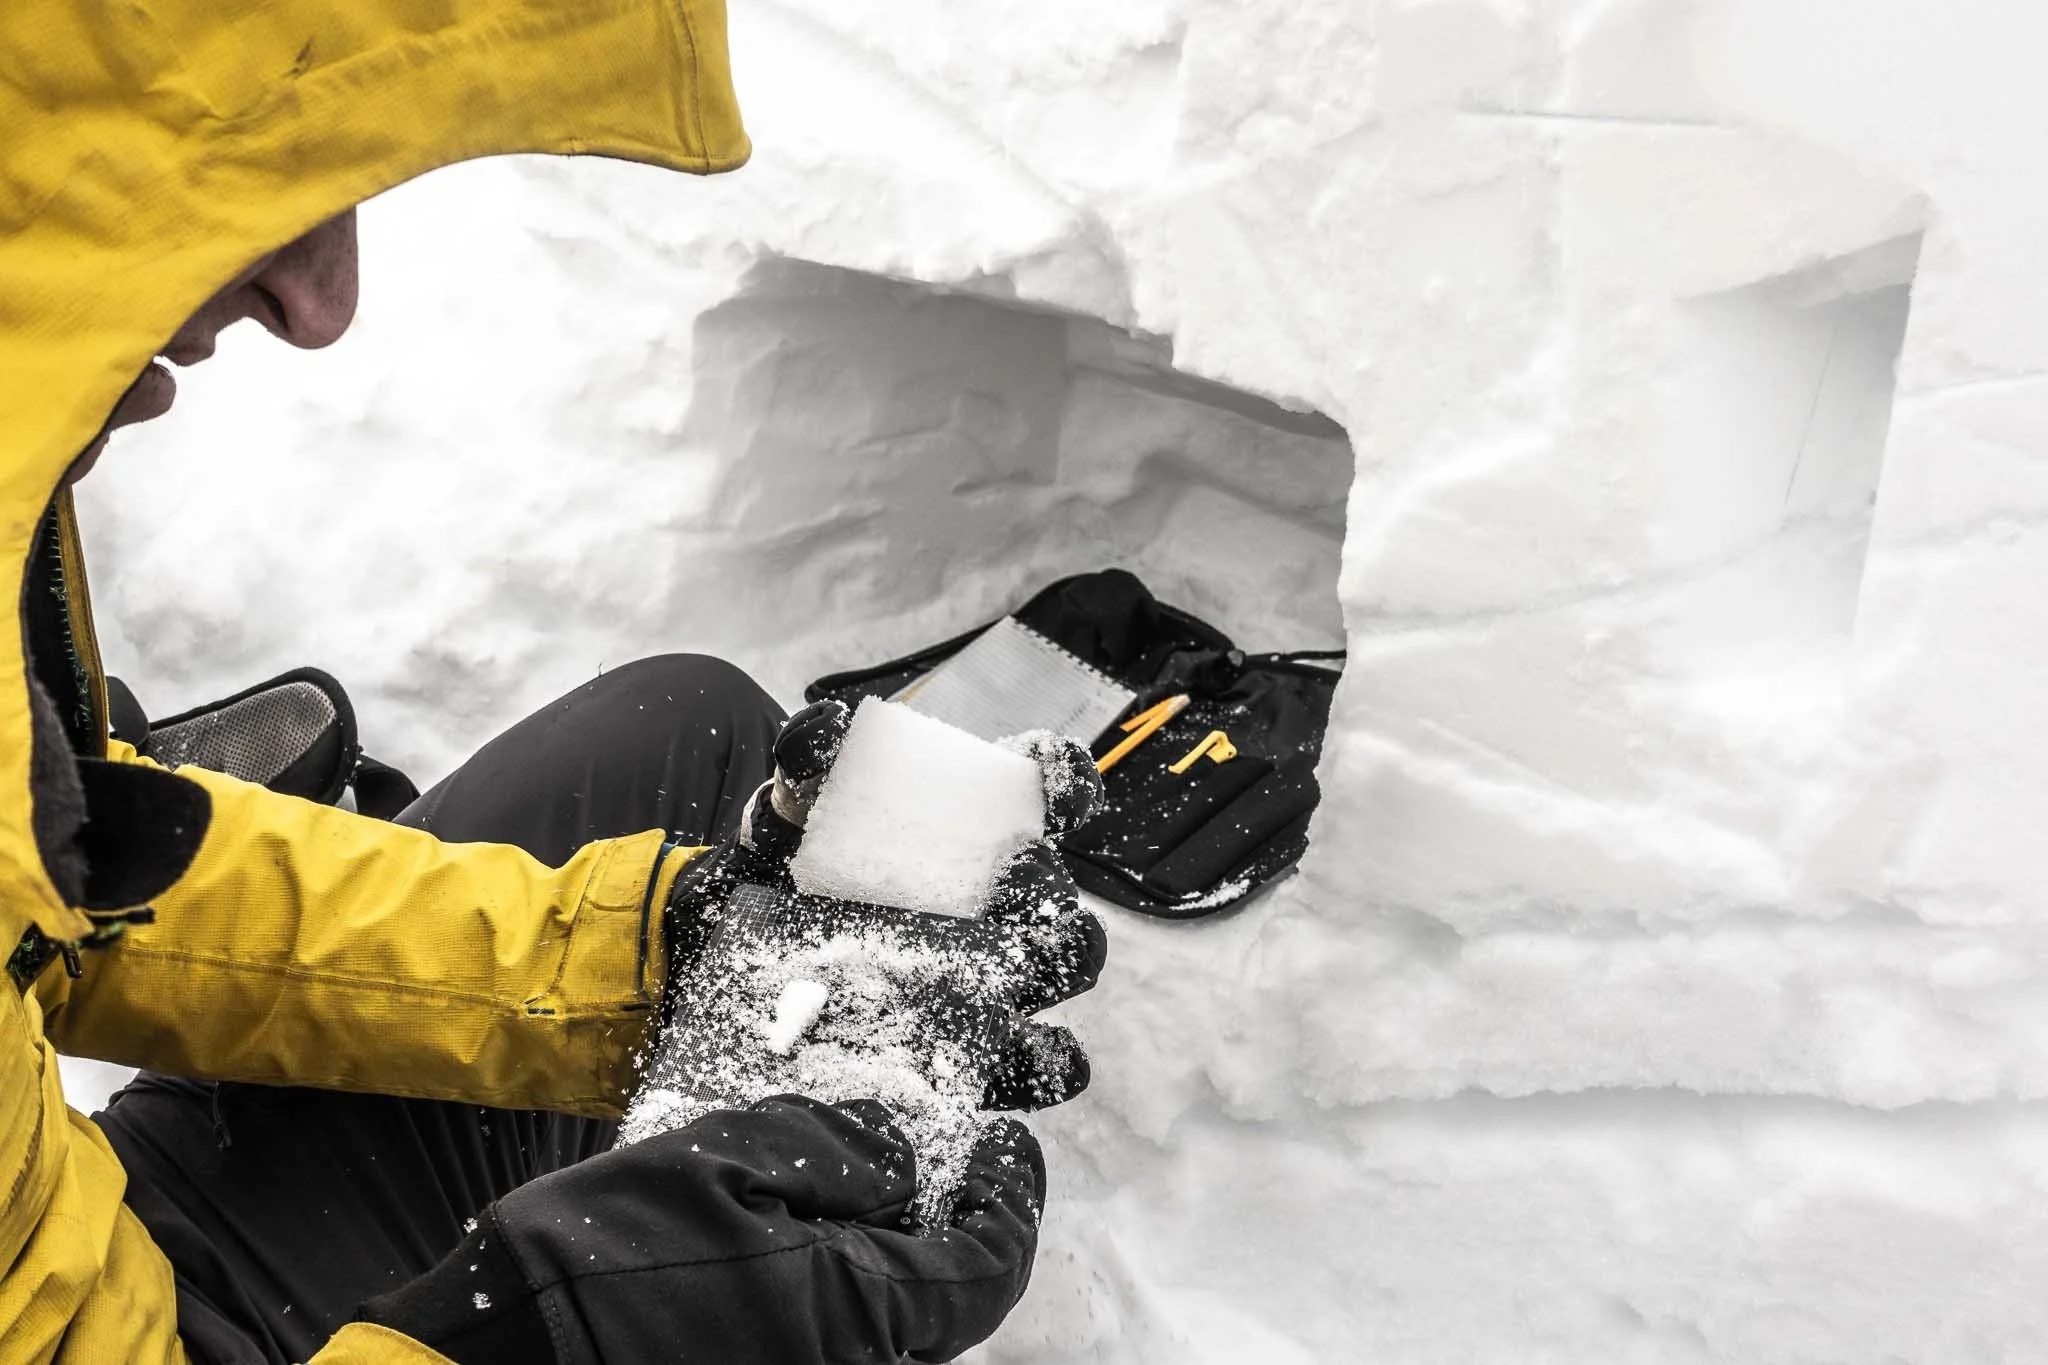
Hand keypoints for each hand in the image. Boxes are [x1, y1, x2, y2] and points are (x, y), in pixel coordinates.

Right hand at [358, 1095, 1045, 1364]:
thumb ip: (834, 1150)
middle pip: (944, 1312)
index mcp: (858, 1320)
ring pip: (889, 1336)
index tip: (1009, 1149)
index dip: (1012, 1204)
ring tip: (858, 1198)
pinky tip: (802, 1248)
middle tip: (931, 1164)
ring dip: (892, 1270)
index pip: (988, 1272)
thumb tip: (902, 1163)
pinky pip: (833, 1350)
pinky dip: (844, 1301)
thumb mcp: (724, 1159)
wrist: (490, 1362)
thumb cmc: (599, 1256)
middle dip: (948, 1232)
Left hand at [660, 700, 1109, 1118]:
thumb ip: (809, 761)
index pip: (1045, 786)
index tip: (1059, 788)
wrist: (727, 963)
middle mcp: (999, 901)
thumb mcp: (790, 812)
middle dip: (1049, 889)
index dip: (1065, 780)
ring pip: (1068, 972)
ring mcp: (994, 977)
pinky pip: (1035, 1067)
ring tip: (1011, 977)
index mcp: (970, 828)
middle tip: (1010, 879)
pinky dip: (1034, 1068)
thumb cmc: (781, 873)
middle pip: (1062, 891)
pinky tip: (1000, 1075)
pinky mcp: (973, 1052)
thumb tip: (827, 726)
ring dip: (1057, 967)